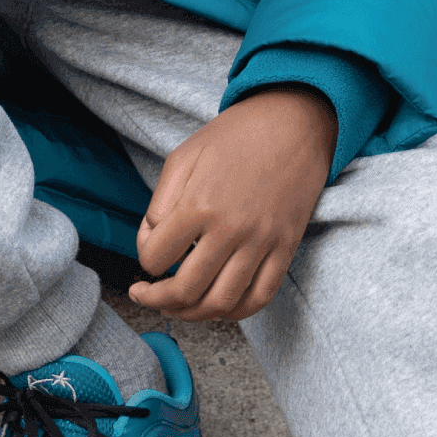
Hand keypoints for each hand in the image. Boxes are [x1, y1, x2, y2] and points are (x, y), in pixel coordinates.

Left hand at [128, 86, 336, 322]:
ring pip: (222, 304)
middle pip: (185, 291)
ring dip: (192, 315)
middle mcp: (231, 229)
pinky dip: (236, 313)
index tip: (150, 250)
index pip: (155, 256)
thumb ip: (160, 202)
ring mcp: (262, 242)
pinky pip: (260, 297)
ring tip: (179, 306)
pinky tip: (218, 306)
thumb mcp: (184, 155)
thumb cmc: (235, 136)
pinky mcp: (286, 247)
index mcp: (199, 204)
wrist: (293, 122)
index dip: (144, 258)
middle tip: (149, 295)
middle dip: (158, 300)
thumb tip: (152, 239)